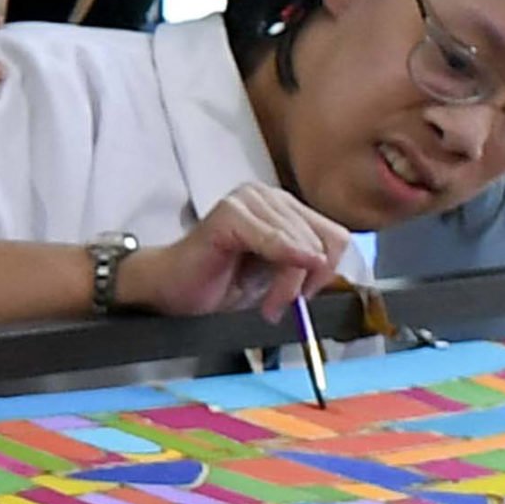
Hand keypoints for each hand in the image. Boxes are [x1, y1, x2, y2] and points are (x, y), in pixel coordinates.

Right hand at [123, 182, 356, 319]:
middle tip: (279, 308)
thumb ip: (307, 264)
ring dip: (287, 285)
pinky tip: (267, 293)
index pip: (334, 235)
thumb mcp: (278, 275)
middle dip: (305, 282)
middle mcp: (267, 195)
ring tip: (266, 306)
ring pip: (300, 244)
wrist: (170, 290)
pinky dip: (280, 263)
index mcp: (283, 207)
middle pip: (319, 241)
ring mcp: (247, 200)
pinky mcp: (229, 213)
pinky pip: (272, 239)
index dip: (326, 271)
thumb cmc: (219, 281)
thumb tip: (329, 264)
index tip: (304, 296)